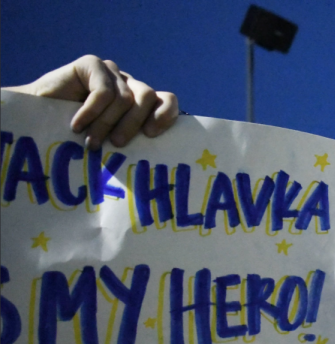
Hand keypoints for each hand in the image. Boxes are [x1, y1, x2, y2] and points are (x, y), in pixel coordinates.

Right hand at [6, 55, 177, 149]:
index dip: (166, 114)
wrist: (36, 121)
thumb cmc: (78, 139)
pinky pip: (103, 92)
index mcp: (140, 103)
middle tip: (117, 145)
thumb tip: (160, 157)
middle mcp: (128, 85)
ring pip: (125, 98)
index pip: (167, 100)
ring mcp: (110, 72)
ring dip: (106, 125)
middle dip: (133, 125)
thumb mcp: (113, 142)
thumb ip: (134, 141)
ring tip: (91, 142)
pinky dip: (91, 113)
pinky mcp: (91, 64)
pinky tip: (77, 126)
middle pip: (147, 98)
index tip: (151, 135)